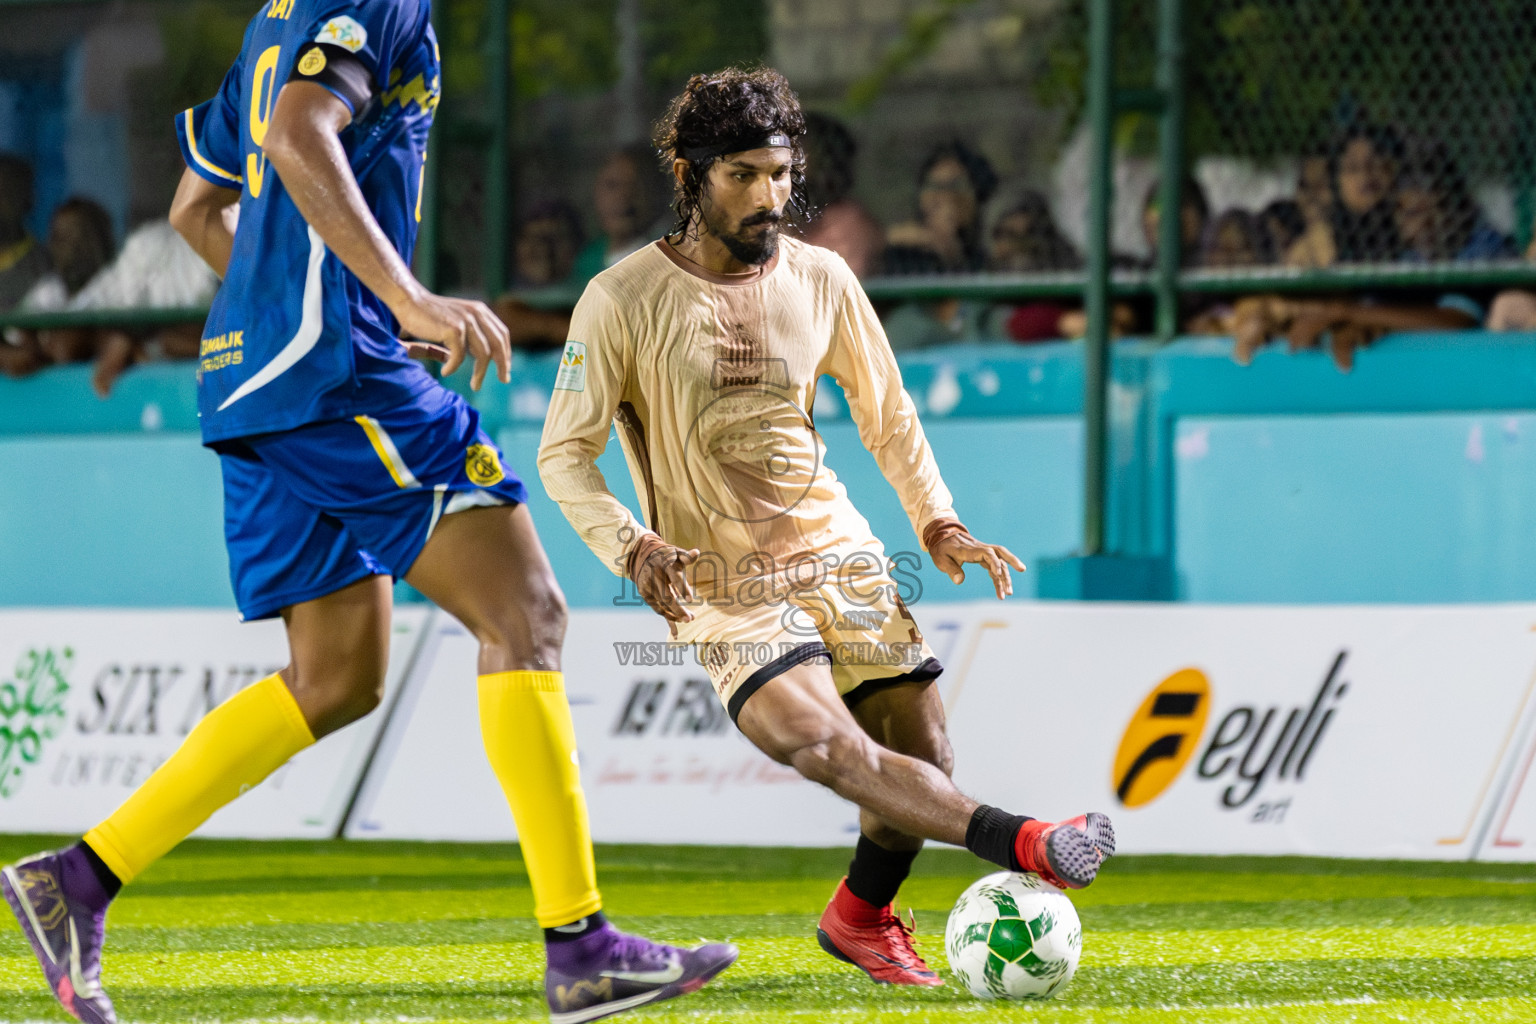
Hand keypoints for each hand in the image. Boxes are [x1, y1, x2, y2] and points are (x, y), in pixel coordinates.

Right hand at [391, 286, 510, 389]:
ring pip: (483, 354)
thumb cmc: (429, 314)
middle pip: (498, 345)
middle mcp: (476, 314)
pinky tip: (445, 372)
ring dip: (480, 373)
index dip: (506, 353)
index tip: (505, 369)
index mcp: (480, 311)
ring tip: (475, 385)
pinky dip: (453, 368)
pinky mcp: (453, 329)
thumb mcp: (457, 320)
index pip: (501, 334)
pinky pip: (459, 356)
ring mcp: (466, 321)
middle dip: (502, 365)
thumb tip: (481, 360)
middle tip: (503, 380)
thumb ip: (471, 333)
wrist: (408, 301)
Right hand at [629, 533, 699, 621]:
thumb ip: (687, 556)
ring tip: (687, 619)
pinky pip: (656, 607)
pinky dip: (666, 615)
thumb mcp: (676, 553)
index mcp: (666, 564)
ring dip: (674, 614)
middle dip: (678, 609)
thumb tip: (697, 553)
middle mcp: (655, 575)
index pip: (675, 577)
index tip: (690, 600)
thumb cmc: (666, 556)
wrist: (642, 555)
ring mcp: (648, 585)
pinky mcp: (644, 592)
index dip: (682, 588)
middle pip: (666, 596)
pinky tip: (676, 621)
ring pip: (662, 604)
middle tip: (690, 619)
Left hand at [931, 531, 1026, 598]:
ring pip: (1000, 562)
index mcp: (971, 549)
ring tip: (1009, 593)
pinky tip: (1001, 590)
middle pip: (1001, 552)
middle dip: (1012, 560)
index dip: (994, 562)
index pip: (988, 553)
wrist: (941, 536)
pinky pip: (994, 568)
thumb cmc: (941, 549)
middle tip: (1022, 569)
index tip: (998, 573)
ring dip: (1005, 577)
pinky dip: (998, 579)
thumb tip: (959, 581)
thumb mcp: (941, 559)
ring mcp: (983, 553)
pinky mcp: (983, 558)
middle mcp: (980, 549)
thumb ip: (951, 569)